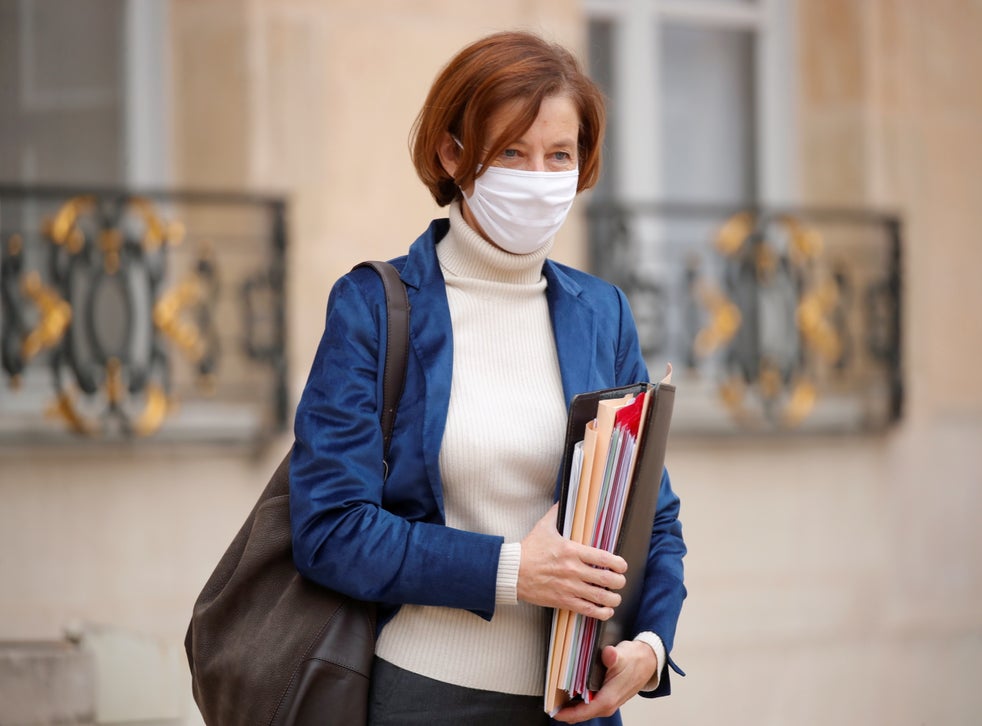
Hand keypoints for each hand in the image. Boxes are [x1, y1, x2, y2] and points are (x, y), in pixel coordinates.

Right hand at [517, 504, 626, 619]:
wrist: (512, 571)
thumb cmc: (529, 549)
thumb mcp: (544, 527)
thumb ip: (557, 513)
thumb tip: (563, 499)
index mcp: (571, 551)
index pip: (603, 558)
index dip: (618, 564)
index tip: (622, 566)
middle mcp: (573, 570)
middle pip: (606, 579)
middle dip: (619, 582)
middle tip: (620, 582)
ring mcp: (568, 587)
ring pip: (599, 596)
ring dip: (613, 599)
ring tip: (615, 598)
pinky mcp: (562, 601)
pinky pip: (586, 609)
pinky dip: (600, 612)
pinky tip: (606, 611)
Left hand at [552, 641, 657, 722]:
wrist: (648, 661)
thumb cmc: (635, 660)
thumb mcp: (623, 655)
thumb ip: (613, 656)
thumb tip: (608, 654)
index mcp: (609, 698)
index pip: (583, 712)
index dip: (566, 713)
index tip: (552, 710)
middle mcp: (607, 705)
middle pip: (581, 714)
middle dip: (565, 710)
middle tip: (549, 701)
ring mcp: (608, 703)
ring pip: (584, 710)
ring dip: (570, 706)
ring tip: (555, 696)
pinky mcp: (607, 698)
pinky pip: (589, 704)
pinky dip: (578, 702)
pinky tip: (569, 692)